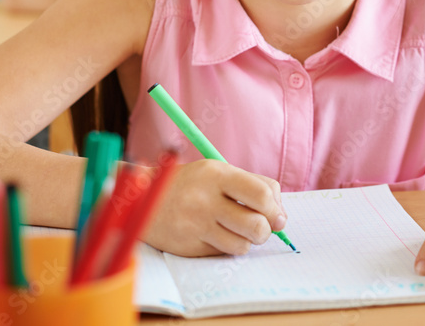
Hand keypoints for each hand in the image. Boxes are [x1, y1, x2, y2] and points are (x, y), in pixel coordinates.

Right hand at [142, 159, 286, 256]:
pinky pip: (223, 253)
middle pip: (257, 225)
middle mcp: (206, 199)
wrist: (143, 200)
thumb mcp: (219, 172)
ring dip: (248, 241)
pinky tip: (218, 235)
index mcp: (217, 174)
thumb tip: (281, 216)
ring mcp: (196, 225)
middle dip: (267, 230)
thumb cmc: (191, 185)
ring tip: (239, 231)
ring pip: (243, 244)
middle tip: (263, 227)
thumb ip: (252, 186)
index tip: (278, 216)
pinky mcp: (189, 246)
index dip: (276, 209)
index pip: (262, 194)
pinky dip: (228, 246)